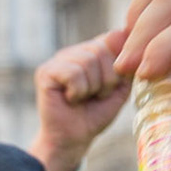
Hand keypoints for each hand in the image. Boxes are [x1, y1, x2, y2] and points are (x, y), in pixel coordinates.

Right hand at [28, 33, 130, 170]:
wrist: (74, 139)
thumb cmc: (96, 114)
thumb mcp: (120, 87)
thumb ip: (125, 61)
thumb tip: (122, 31)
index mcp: (94, 50)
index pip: (114, 37)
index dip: (118, 66)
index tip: (113, 86)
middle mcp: (76, 50)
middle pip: (101, 49)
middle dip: (106, 79)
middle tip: (96, 95)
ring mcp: (59, 59)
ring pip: (87, 61)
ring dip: (91, 87)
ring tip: (83, 98)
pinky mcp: (46, 72)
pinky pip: (72, 73)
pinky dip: (77, 91)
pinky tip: (70, 99)